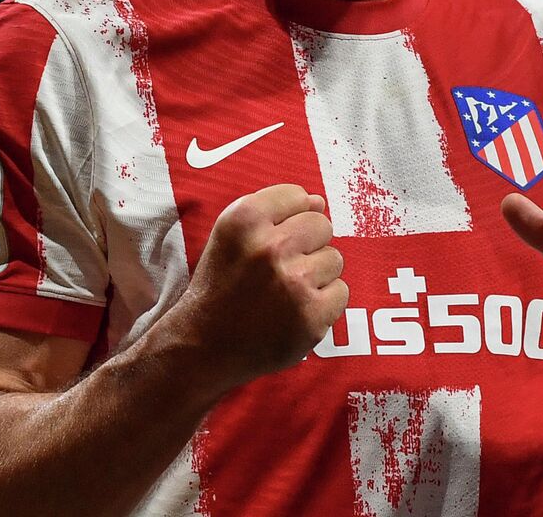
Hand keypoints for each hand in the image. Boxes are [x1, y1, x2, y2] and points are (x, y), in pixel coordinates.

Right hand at [168, 184, 347, 391]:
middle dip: (307, 245)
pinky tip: (294, 312)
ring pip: (334, 259)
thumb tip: (320, 201)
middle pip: (322, 225)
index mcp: (244, 219)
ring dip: (316, 275)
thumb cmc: (220, 287)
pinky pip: (341, 292)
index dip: (288, 218)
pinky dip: (323, 304)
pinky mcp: (312, 315)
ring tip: (284, 293)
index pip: (297, 196)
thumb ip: (274, 213)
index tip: (271, 240)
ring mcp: (294, 282)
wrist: (201, 348)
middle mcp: (270, 247)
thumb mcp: (230, 238)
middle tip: (279, 270)